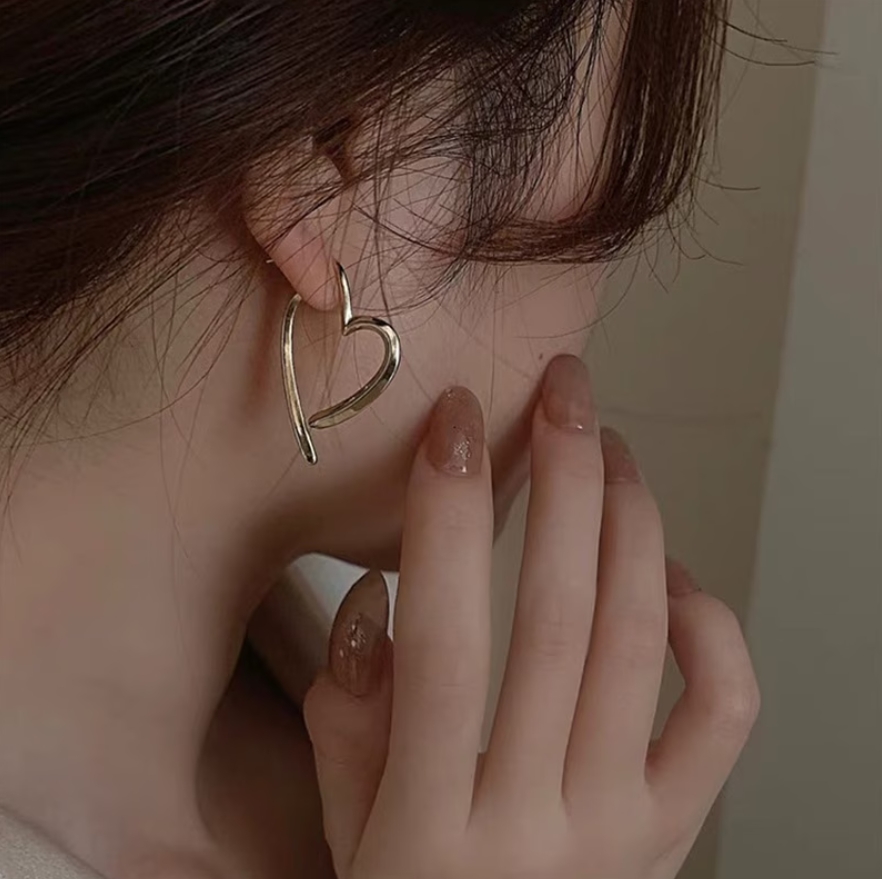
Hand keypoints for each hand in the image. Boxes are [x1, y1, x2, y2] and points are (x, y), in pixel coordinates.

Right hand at [304, 355, 758, 878]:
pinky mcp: (676, 831)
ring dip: (627, 521)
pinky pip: (723, 712)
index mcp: (430, 828)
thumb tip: (381, 596)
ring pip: (638, 641)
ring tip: (607, 447)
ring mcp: (623, 831)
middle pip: (560, 618)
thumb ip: (348, 719)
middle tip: (561, 393)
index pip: (443, 642)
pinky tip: (664, 575)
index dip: (447, 518)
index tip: (453, 424)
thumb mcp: (346, 826)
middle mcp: (538, 824)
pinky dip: (705, 623)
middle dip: (562, 481)